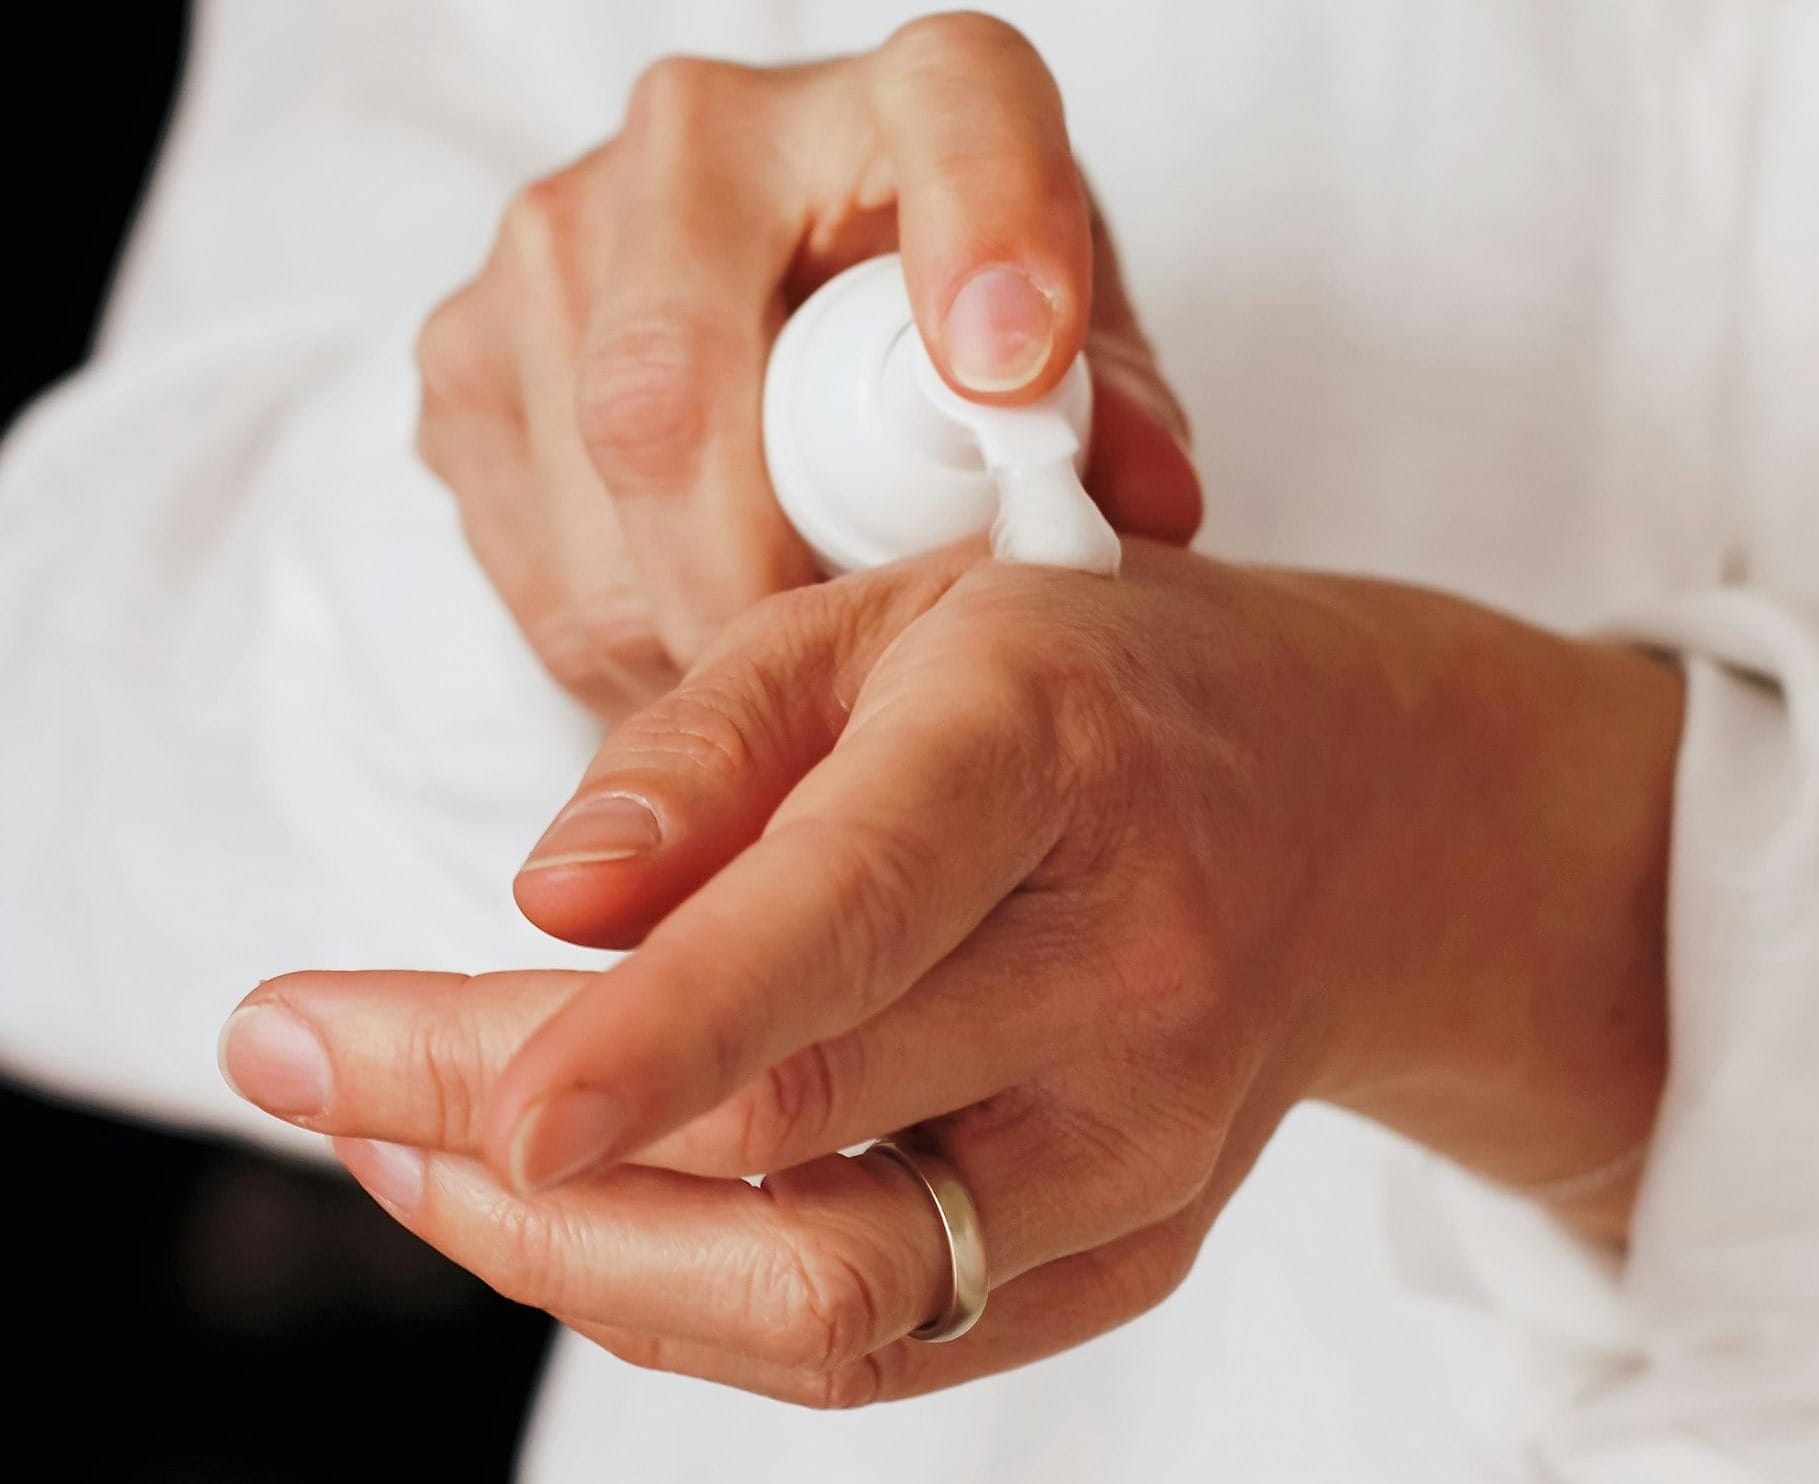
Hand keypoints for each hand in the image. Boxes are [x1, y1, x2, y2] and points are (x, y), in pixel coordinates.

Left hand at [222, 543, 1680, 1403]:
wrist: (1361, 814)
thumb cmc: (1105, 684)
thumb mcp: (902, 617)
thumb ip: (711, 748)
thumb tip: (545, 906)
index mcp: (1049, 758)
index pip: (847, 919)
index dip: (651, 1034)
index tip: (468, 1104)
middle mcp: (1123, 977)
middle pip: (792, 1141)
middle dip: (502, 1141)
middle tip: (319, 1065)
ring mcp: (1145, 1146)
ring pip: (830, 1296)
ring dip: (577, 1256)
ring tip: (415, 1148)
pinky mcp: (1135, 1251)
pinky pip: (884, 1340)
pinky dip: (693, 1297)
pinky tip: (586, 1210)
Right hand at [415, 13, 1199, 718]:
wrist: (784, 300)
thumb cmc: (953, 331)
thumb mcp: (1071, 362)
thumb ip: (1115, 424)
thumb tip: (1143, 508)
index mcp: (911, 95)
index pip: (958, 122)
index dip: (985, 239)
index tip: (1013, 372)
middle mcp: (702, 133)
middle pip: (676, 392)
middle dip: (760, 587)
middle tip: (840, 686)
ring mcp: (554, 235)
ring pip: (593, 494)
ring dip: (691, 631)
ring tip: (783, 669)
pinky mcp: (466, 351)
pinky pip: (531, 554)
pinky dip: (620, 639)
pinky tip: (701, 630)